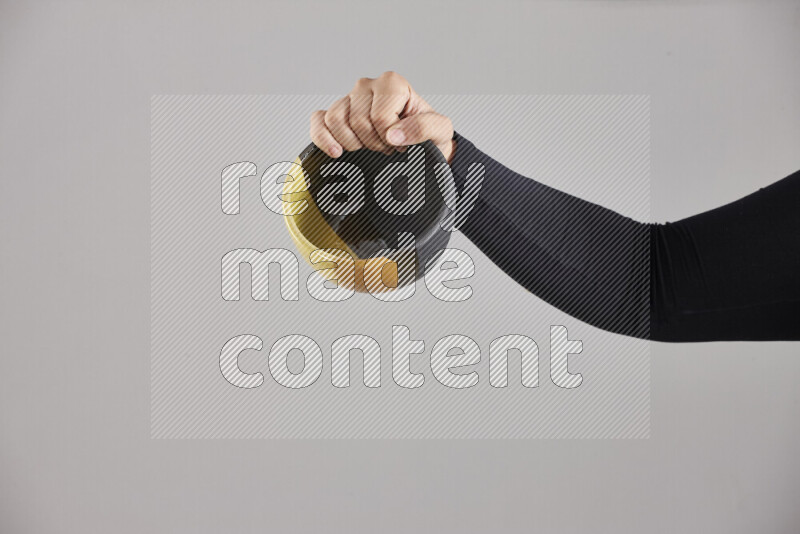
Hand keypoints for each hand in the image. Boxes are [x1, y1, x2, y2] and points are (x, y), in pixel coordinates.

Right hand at [309, 71, 455, 162]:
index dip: (390, 139)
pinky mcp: (334, 114)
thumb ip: (424, 128)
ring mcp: (348, 99)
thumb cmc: (428, 137)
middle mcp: (367, 86)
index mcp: (392, 83)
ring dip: (352, 144)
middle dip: (374, 143)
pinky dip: (323, 138)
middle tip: (388, 147)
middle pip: (358, 122)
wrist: (419, 148)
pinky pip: (318, 121)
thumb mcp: (440, 131)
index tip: (402, 144)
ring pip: (335, 121)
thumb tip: (394, 134)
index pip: (380, 118)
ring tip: (369, 147)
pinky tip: (337, 152)